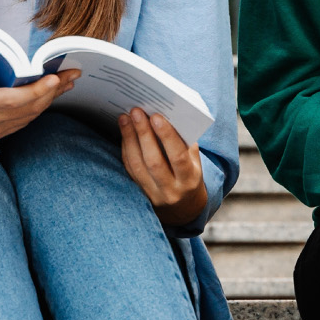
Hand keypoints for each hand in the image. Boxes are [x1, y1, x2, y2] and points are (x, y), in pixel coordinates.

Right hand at [0, 42, 76, 144]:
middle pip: (29, 109)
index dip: (37, 90)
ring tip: (68, 81)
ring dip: (50, 99)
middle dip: (53, 91)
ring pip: (29, 116)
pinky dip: (38, 107)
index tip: (55, 77)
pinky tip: (50, 94)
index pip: (13, 100)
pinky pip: (23, 121)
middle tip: (73, 73)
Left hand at [119, 108, 206, 226]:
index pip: (178, 157)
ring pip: (137, 166)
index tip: (156, 116)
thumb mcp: (195, 162)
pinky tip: (125, 133)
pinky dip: (126, 149)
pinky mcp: (140, 194)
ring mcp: (154, 195)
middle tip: (136, 112)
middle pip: (154, 162)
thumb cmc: (190, 175)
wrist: (184, 207)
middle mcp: (171, 190)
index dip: (167, 136)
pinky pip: (130, 169)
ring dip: (129, 139)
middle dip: (144, 134)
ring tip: (125, 118)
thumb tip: (167, 116)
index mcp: (189, 180)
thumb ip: (185, 142)